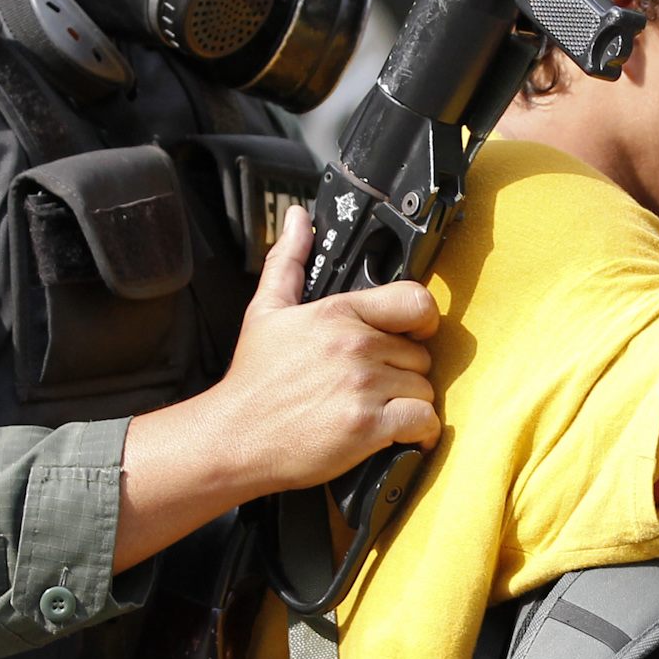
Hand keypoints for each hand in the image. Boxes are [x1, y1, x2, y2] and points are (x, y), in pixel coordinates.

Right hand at [204, 205, 441, 487]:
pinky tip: (401, 434)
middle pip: (420, 353)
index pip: (414, 300)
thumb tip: (297, 220)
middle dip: (405, 371)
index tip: (414, 334)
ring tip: (381, 410)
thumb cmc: (253, 381)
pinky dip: (420, 432)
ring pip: (424, 388)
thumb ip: (289, 261)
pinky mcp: (368, 426)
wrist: (234, 438)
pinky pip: (423, 421)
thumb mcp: (265, 311)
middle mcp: (354, 345)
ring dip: (410, 403)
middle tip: (379, 385)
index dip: (422, 320)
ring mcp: (363, 386)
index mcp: (337, 314)